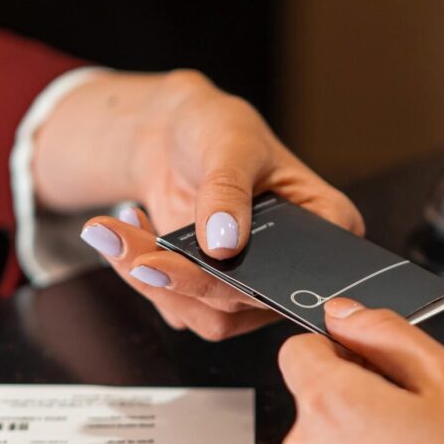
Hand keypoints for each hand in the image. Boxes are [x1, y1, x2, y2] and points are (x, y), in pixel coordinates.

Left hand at [32, 69, 363, 339]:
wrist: (173, 136)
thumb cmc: (218, 128)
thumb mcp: (230, 143)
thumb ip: (228, 190)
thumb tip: (224, 244)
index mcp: (327, 224)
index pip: (304, 271)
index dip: (256, 279)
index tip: (208, 260)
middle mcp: (294, 266)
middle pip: (247, 301)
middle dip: (185, 279)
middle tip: (138, 256)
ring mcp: (252, 285)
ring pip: (208, 316)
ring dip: (154, 283)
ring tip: (115, 233)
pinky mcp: (211, 293)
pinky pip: (178, 307)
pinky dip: (142, 276)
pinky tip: (126, 232)